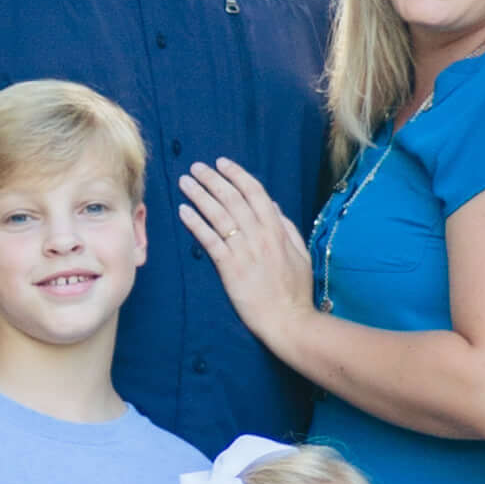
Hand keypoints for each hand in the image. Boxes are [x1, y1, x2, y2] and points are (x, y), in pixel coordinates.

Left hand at [179, 160, 315, 352]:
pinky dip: (196, 224)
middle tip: (196, 167)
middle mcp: (260, 235)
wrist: (288, 320)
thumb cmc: (296, 290)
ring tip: (185, 182)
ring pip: (219, 215)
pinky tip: (184, 211)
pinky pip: (210, 240)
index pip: (255, 193)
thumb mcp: (300, 254)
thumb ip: (288, 228)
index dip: (237, 175)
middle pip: (232, 199)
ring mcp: (244, 251)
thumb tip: (274, 206)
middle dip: (212, 179)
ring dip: (200, 195)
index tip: (222, 163)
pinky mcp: (230, 268)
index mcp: (278, 230)